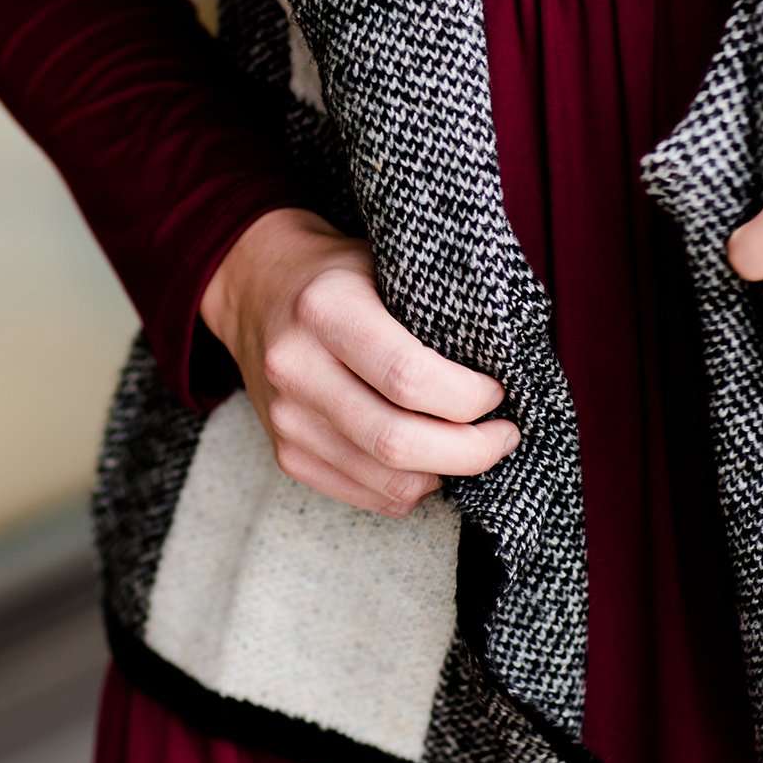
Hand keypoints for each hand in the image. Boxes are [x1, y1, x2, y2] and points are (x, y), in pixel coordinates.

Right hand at [199, 207, 520, 515]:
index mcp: (324, 308)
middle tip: (503, 435)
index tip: (499, 392)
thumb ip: (433, 313)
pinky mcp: (286, 454)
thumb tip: (506, 369)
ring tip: (471, 446)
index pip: (408, 377)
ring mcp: (286, 419)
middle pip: (398, 442)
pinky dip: (412, 489)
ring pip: (388, 483)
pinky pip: (368, 498)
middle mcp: (296, 367)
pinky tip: (430, 460)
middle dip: (471, 450)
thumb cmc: (341, 275)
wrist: (256, 286)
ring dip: (446, 474)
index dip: (468, 397)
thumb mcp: (384, 264)